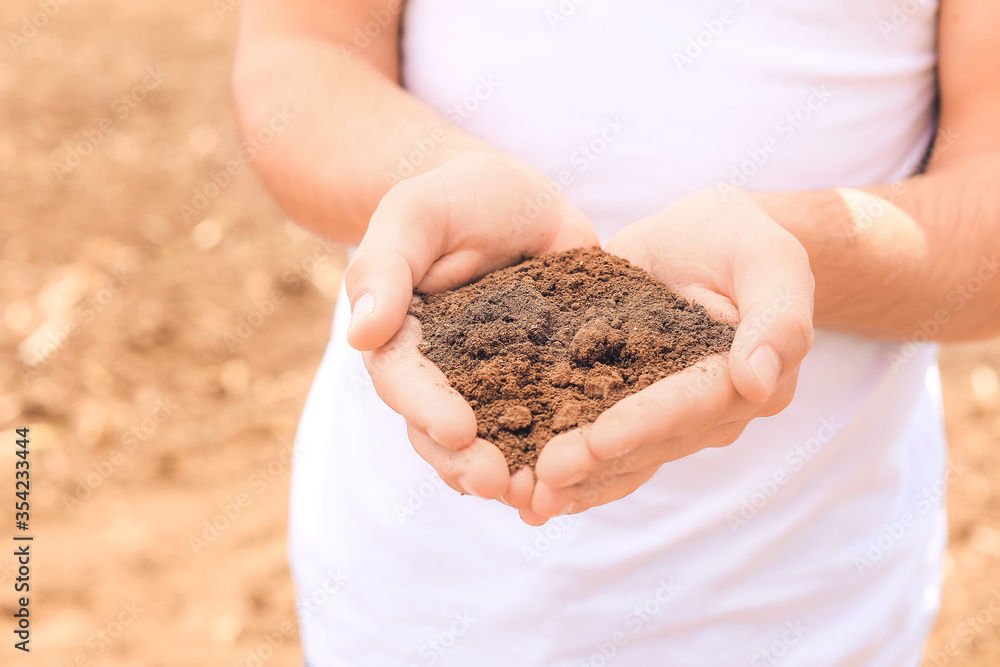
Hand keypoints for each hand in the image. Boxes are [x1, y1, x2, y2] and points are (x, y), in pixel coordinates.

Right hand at [344, 151, 598, 505]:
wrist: (515, 198)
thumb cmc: (455, 197)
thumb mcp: (416, 214)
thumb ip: (386, 268)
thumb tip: (361, 334)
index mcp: (403, 340)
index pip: (404, 383)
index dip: (427, 410)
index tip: (459, 431)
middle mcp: (444, 375)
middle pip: (442, 433)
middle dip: (469, 464)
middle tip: (501, 484)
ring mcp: (494, 384)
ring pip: (493, 442)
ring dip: (512, 474)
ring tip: (540, 497)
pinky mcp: (544, 381)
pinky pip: (547, 425)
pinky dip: (558, 453)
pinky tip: (582, 478)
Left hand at [526, 187, 814, 523]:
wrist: (701, 239)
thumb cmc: (738, 239)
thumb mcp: (767, 258)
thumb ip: (776, 317)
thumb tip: (757, 382)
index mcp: (743, 381)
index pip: (691, 406)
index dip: (646, 424)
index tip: (599, 440)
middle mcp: (708, 414)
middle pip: (650, 444)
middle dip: (597, 462)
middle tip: (545, 478)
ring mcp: (669, 419)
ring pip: (624, 459)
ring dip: (579, 481)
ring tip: (529, 500)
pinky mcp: (631, 408)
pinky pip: (602, 448)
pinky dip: (572, 471)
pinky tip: (529, 495)